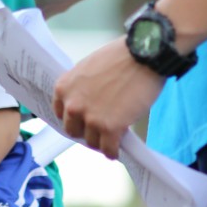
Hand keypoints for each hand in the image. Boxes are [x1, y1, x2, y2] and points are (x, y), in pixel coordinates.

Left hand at [53, 40, 161, 158]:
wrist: (144, 55)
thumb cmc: (121, 57)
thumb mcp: (89, 68)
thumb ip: (82, 88)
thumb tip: (88, 105)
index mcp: (64, 87)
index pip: (61, 113)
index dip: (75, 117)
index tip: (84, 120)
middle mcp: (73, 105)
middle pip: (74, 131)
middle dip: (87, 130)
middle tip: (100, 129)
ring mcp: (91, 118)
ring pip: (92, 142)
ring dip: (102, 140)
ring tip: (113, 137)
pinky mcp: (110, 128)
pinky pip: (108, 150)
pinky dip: (113, 151)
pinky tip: (118, 149)